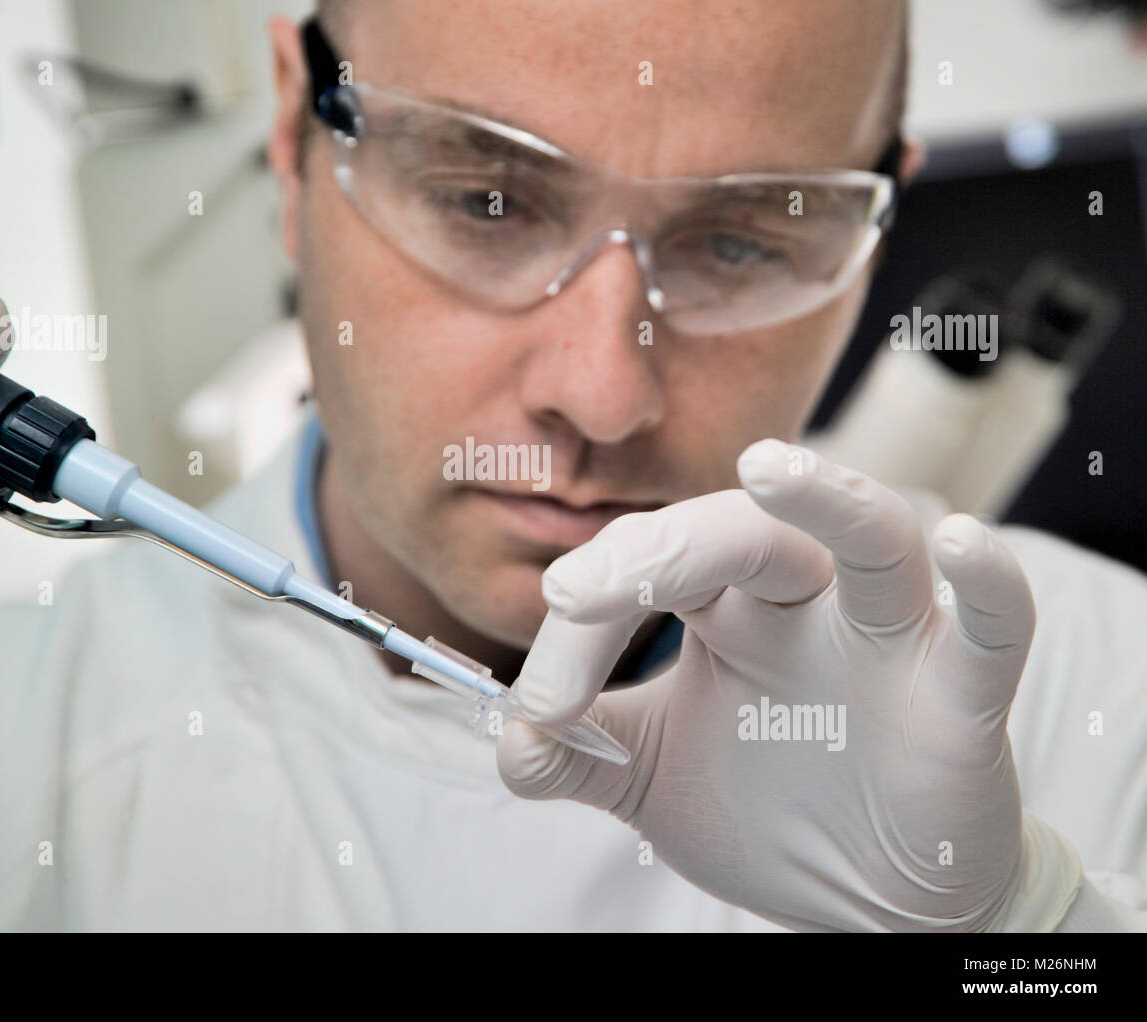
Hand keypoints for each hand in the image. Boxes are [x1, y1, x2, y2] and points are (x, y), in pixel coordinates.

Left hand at [498, 439, 1080, 930]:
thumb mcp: (649, 777)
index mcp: (726, 607)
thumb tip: (508, 738)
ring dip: (826, 497)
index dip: (581, 628)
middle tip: (576, 592)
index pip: (647, 570)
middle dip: (658, 547)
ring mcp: (885, 640)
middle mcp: (803, 603)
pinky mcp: (958, 695)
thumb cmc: (766, 809)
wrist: (866, 896)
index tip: (537, 710)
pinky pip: (991, 627)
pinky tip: (957, 543)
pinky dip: (988, 585)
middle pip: (744, 531)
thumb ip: (575, 754)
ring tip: (767, 467)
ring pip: (870, 538)